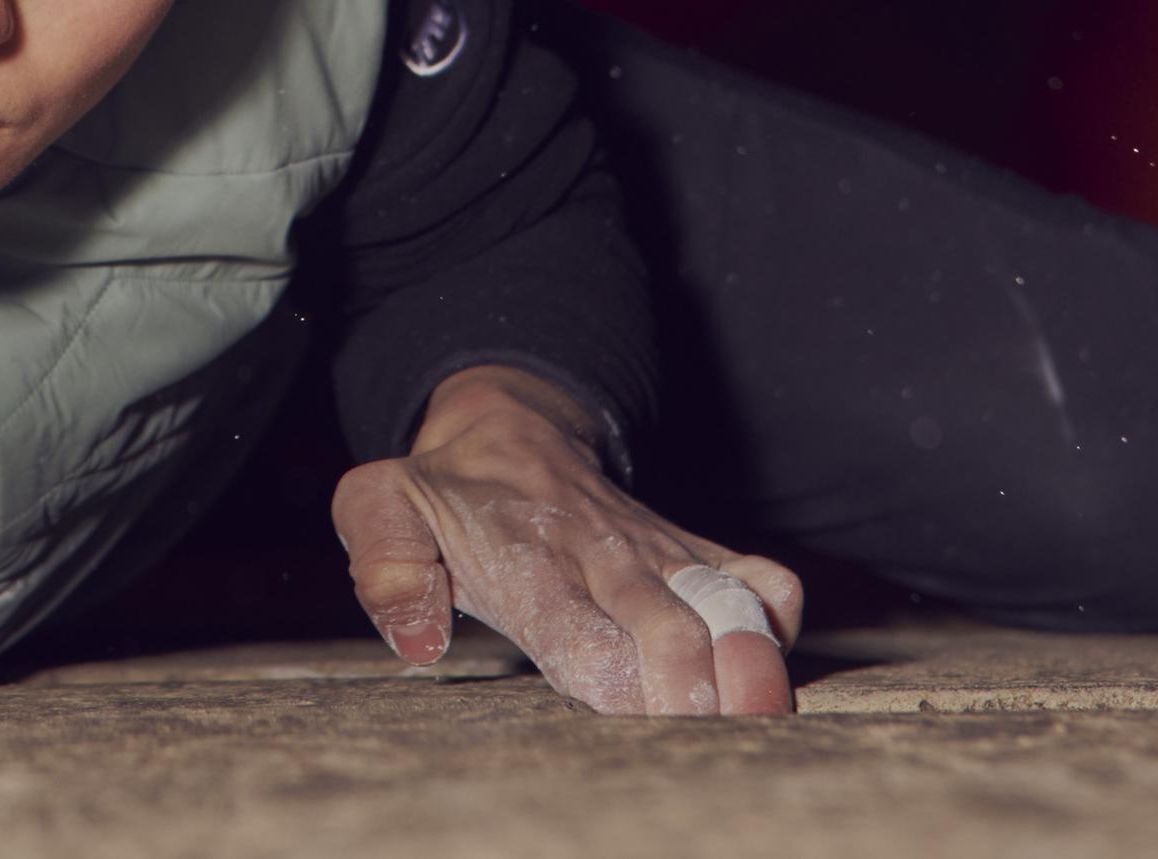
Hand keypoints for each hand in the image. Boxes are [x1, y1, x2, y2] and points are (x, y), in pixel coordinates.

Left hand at [331, 365, 800, 717]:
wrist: (509, 429)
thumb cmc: (445, 492)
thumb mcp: (378, 507)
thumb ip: (385, 568)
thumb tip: (418, 642)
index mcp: (532, 563)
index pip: (580, 633)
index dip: (612, 681)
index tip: (628, 714)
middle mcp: (607, 560)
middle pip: (670, 628)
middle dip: (695, 685)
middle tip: (705, 727)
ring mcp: (660, 554)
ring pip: (731, 603)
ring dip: (752, 660)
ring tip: (756, 708)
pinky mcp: (698, 552)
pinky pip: (766, 582)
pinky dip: (780, 621)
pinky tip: (763, 661)